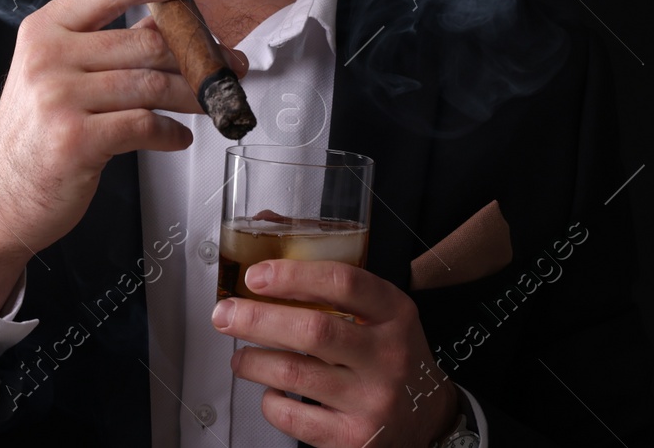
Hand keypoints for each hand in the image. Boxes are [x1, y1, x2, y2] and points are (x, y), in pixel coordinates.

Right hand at [0, 0, 249, 312]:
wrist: (0, 193)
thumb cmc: (34, 133)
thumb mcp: (57, 73)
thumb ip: (106, 45)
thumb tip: (168, 26)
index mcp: (46, 29)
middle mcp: (49, 57)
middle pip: (145, 41)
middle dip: (198, 53)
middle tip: (228, 63)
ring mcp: (59, 98)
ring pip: (152, 84)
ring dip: (194, 94)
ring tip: (213, 102)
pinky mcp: (76, 140)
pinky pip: (145, 125)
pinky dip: (171, 132)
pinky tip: (178, 136)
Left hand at [211, 259, 459, 446]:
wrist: (427, 419)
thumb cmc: (390, 354)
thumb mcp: (380, 311)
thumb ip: (329, 279)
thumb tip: (266, 226)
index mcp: (394, 314)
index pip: (343, 283)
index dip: (293, 276)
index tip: (256, 276)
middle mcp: (388, 356)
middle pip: (312, 330)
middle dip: (256, 319)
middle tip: (225, 315)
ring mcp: (372, 400)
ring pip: (294, 373)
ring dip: (252, 360)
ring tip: (240, 356)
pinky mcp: (353, 439)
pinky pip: (294, 417)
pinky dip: (270, 400)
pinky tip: (270, 389)